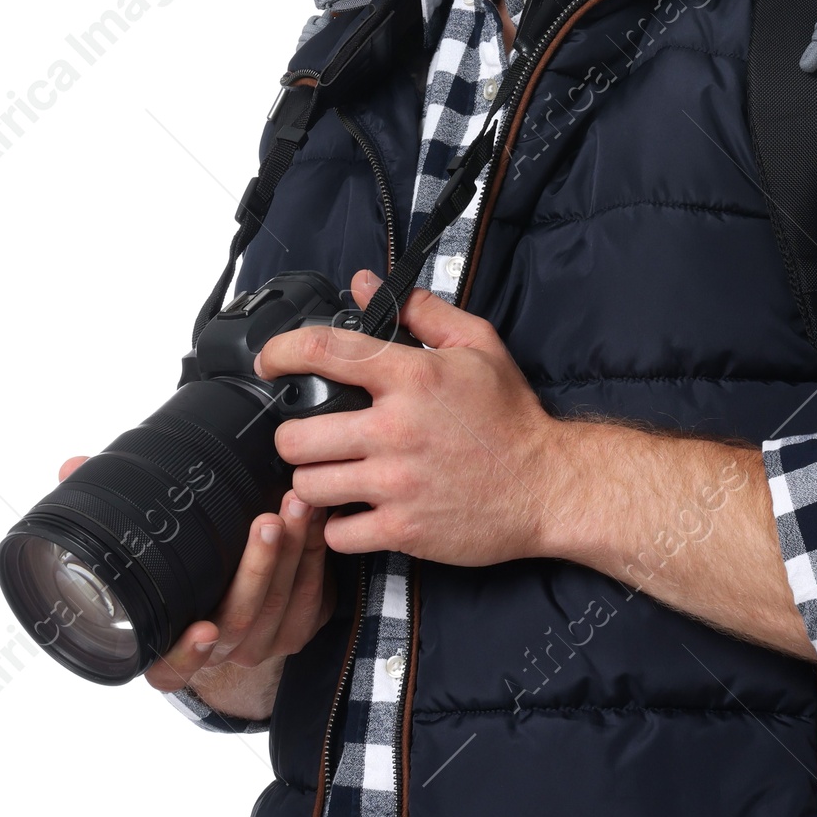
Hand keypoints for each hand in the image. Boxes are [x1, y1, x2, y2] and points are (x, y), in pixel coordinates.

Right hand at [53, 458, 334, 719]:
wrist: (240, 602)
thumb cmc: (184, 569)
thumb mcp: (147, 546)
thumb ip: (112, 508)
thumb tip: (71, 466)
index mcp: (169, 647)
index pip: (170, 670)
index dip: (187, 654)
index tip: (203, 629)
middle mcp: (219, 652)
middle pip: (242, 620)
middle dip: (257, 569)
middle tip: (267, 522)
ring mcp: (263, 642)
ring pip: (281, 602)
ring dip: (294, 550)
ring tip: (295, 503)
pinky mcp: (301, 623)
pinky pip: (312, 591)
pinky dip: (316, 549)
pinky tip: (315, 513)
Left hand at [256, 269, 564, 561]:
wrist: (547, 485)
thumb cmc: (510, 416)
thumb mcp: (477, 346)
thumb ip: (420, 311)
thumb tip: (369, 283)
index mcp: (413, 376)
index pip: (325, 351)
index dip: (281, 352)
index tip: (270, 361)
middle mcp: (397, 429)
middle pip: (296, 436)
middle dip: (294, 436)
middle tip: (310, 437)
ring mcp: (397, 484)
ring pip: (308, 486)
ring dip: (314, 481)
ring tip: (332, 474)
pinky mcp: (403, 530)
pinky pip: (337, 533)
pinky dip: (340, 525)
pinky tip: (357, 511)